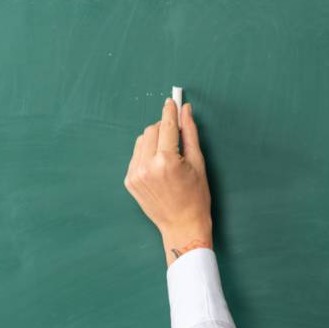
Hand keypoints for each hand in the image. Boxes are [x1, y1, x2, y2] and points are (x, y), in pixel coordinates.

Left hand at [124, 97, 212, 242]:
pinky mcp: (129, 181)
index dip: (170, 112)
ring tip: (168, 154)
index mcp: (167, 161)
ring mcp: (135, 174)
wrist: (182, 225)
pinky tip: (159, 166)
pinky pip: (136, 156)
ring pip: (141, 141)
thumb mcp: (198, 164)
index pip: (167, 126)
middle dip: (164, 128)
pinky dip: (147, 154)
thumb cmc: (196, 197)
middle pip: (151, 130)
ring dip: (154, 140)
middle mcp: (147, 166)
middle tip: (176, 135)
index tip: (171, 101)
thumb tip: (186, 111)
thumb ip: (190, 134)